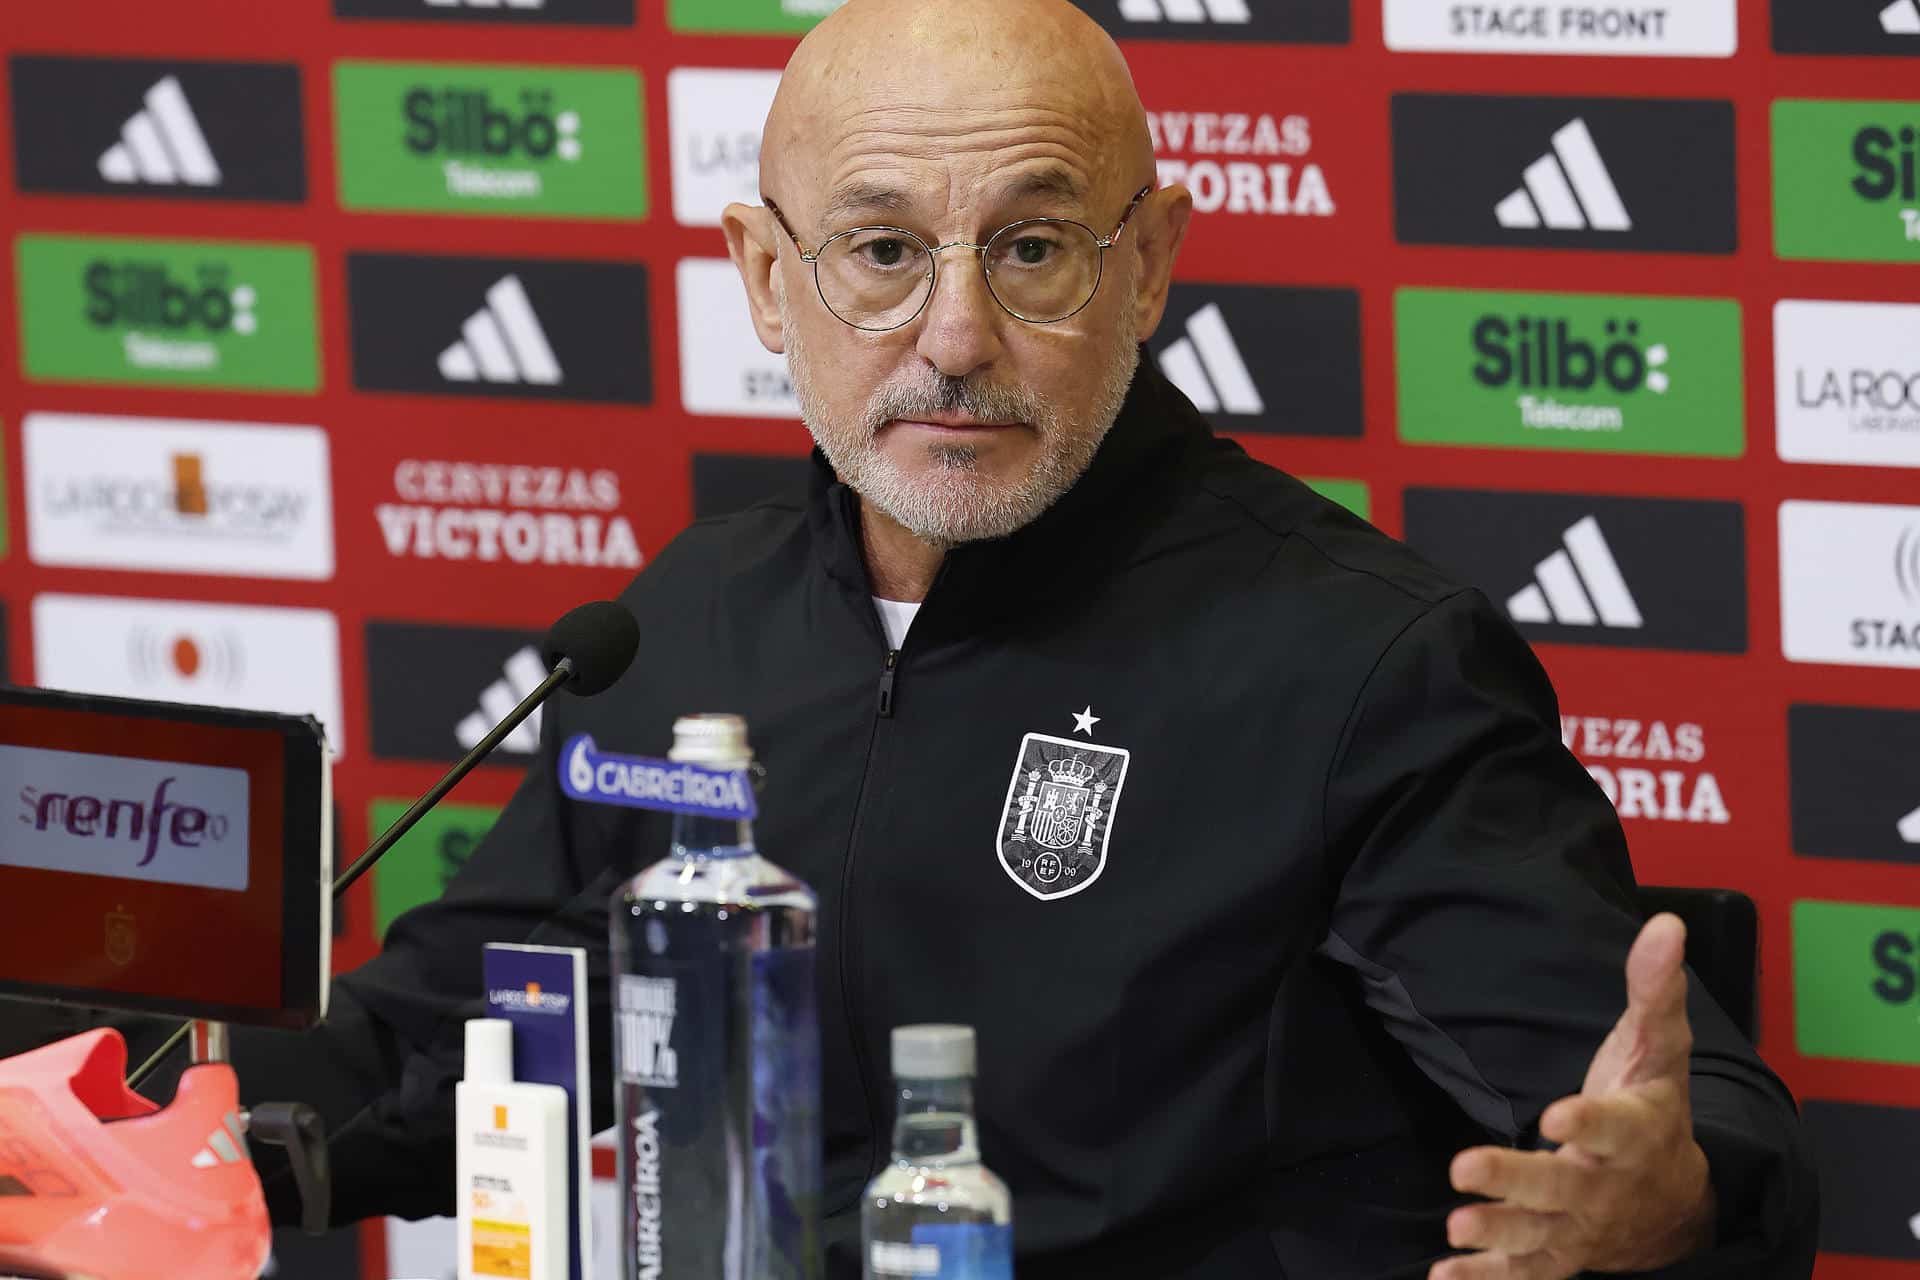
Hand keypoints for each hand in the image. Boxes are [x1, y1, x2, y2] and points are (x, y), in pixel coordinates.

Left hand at [1429, 913, 1716, 1279]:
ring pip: (1541, 1236)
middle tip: (1464, 1169)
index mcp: (1636, 1132)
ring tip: (1455, 1229)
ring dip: (1498, 1234)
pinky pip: (1527, 1273)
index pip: (1613, 1126)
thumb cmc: (1654, 1108)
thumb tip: (1665, 924)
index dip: (1588, 1122)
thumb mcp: (1660, 1047)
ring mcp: (1583, 1227)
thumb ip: (1653, 989)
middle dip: (1517, 1180)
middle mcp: (1608, 1185)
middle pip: (1564, 1187)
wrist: (1677, 1199)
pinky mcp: (1560, 1254)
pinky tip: (1443, 1279)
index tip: (1558, 1113)